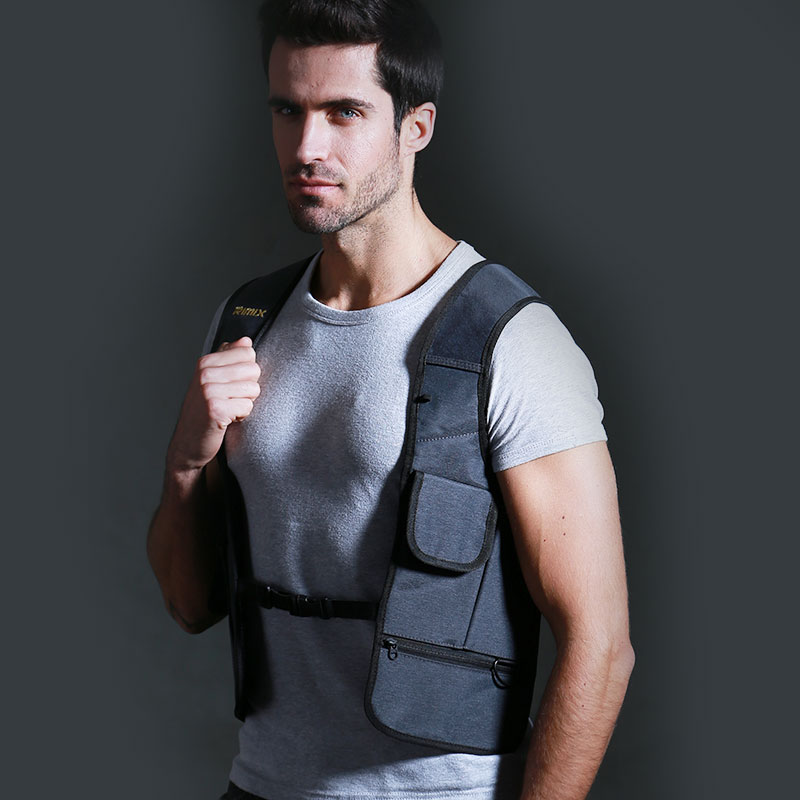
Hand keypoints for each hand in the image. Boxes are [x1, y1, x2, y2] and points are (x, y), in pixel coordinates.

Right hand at [166, 337, 260, 471]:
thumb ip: (229, 359)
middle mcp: (205, 373)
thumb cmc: (204, 412)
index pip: (248, 352)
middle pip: (254, 369)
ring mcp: (208, 391)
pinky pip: (248, 406)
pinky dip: (241, 416)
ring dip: (245, 403)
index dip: (247, 372)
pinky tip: (226, 420)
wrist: (188, 444)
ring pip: (253, 389)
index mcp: (205, 362)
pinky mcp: (215, 409)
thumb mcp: (213, 381)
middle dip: (249, 388)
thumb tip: (245, 340)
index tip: (232, 385)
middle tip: (231, 400)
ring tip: (228, 410)